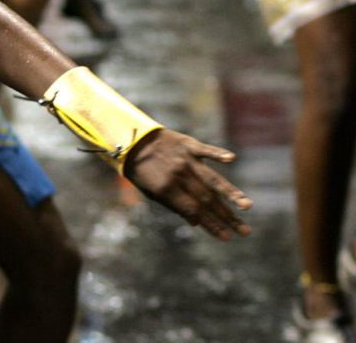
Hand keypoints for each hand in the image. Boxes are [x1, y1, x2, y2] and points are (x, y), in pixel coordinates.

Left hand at [123, 129, 252, 240]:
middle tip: (245, 231)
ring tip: (247, 206)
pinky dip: (218, 154)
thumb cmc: (142, 170)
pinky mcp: (189, 145)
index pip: (195, 211)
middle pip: (207, 200)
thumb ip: (174, 206)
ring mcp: (185, 160)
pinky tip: (230, 159)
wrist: (131, 140)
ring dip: (231, 193)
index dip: (211, 225)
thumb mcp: (150, 192)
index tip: (227, 237)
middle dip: (227, 217)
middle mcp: (178, 176)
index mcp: (167, 190)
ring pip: (212, 178)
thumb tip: (196, 222)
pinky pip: (205, 150)